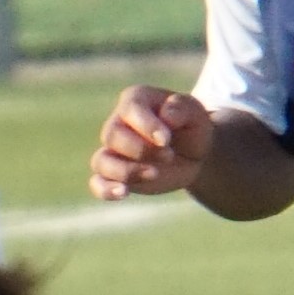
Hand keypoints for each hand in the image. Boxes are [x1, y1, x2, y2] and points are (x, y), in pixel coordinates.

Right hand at [89, 85, 212, 201]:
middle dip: (140, 150)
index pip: (130, 109)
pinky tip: (123, 193)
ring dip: (125, 171)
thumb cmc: (191, 127)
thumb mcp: (195, 113)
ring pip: (101, 161)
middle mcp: (118, 124)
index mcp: (136, 101)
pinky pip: (98, 183)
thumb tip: (166, 114)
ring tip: (153, 174)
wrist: (193, 154)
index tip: (166, 140)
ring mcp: (113, 151)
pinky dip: (106, 190)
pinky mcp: (114, 175)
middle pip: (112, 136)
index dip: (146, 126)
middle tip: (169, 156)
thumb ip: (182, 108)